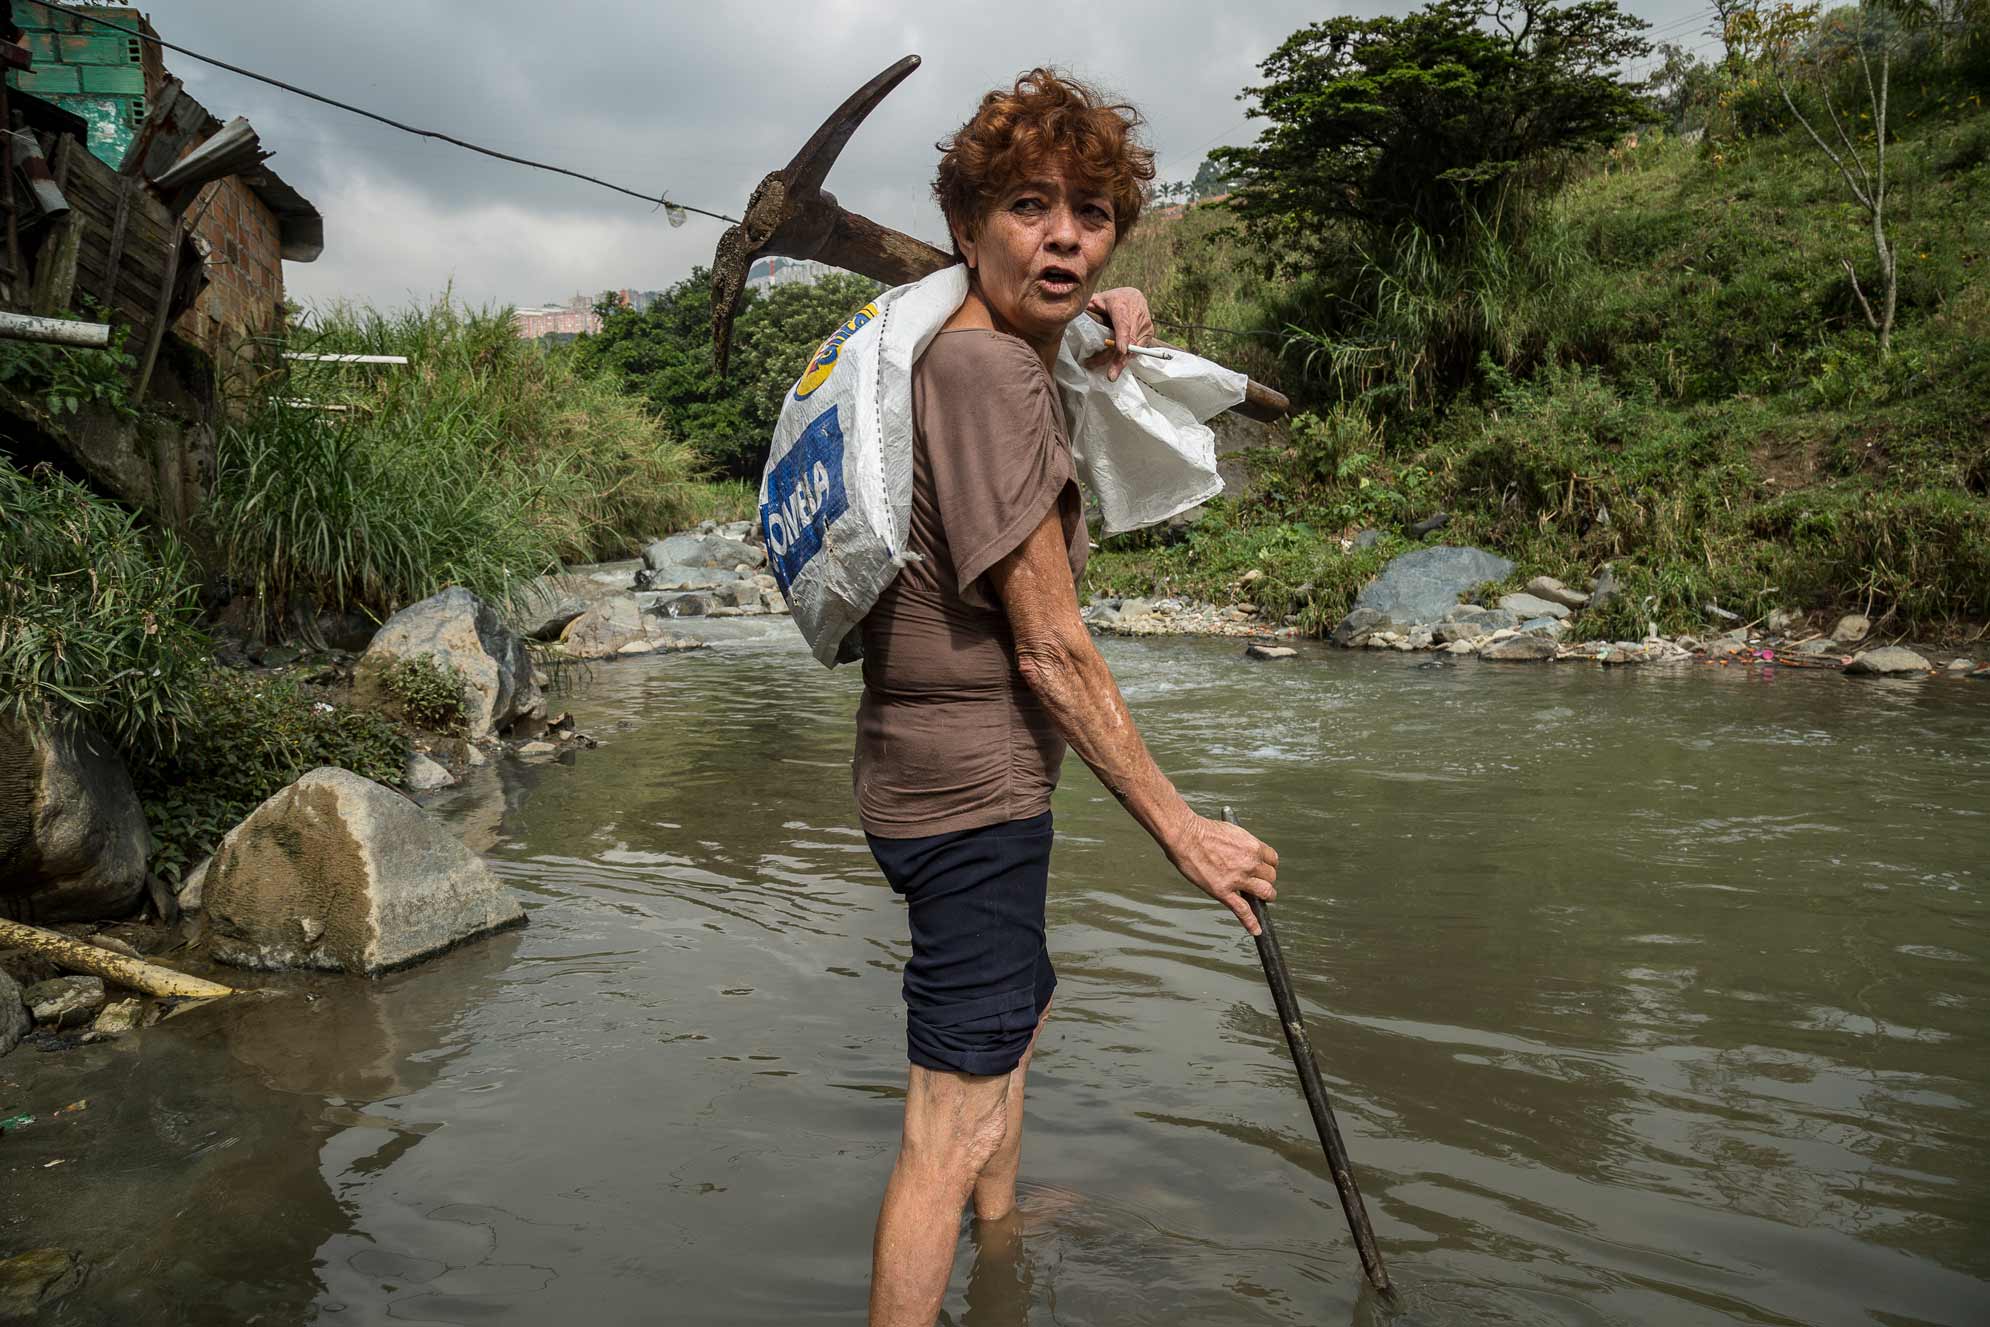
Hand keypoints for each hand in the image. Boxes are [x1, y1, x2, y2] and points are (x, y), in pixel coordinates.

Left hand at [1084, 286, 1155, 381]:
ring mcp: (1144, 325)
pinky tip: (1116, 363)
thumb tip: (1076, 317)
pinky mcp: (1148, 333)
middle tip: (1111, 375)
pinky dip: (1127, 358)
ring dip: (1120, 362)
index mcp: (1121, 305)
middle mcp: (1136, 314)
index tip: (1121, 350)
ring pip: (1133, 348)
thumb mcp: (1098, 299)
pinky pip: (1138, 350)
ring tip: (1109, 373)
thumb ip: (1089, 307)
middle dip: (1119, 359)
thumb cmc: (1112, 300)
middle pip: (1129, 340)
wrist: (1133, 296)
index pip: (1123, 322)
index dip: (1122, 337)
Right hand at [1165, 810, 1278, 934]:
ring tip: (1262, 899)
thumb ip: (1244, 845)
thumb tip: (1247, 852)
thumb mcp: (1232, 832)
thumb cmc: (1204, 831)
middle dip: (1266, 880)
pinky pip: (1242, 910)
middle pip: (1271, 877)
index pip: (1273, 860)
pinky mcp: (1223, 892)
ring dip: (1265, 897)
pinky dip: (1250, 922)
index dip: (1268, 865)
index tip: (1264, 868)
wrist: (1185, 837)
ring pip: (1264, 893)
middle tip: (1259, 882)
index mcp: (1253, 847)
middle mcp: (1250, 864)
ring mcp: (1237, 880)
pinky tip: (1255, 929)